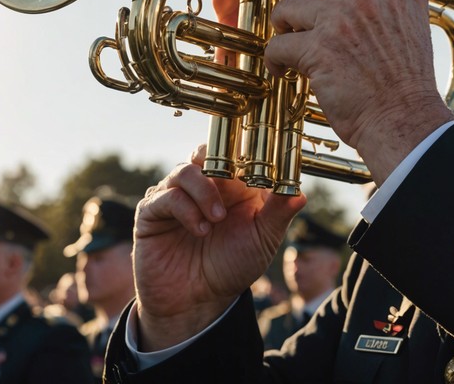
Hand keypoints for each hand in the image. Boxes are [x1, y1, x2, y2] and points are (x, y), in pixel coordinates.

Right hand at [132, 145, 304, 349]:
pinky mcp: (152, 212)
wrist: (197, 303)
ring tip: (217, 219)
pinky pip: (166, 195)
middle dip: (219, 161)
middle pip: (206, 149)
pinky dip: (185, 208)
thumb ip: (279, 213)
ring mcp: (175, 194)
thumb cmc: (232, 265)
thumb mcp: (263, 240)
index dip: (246, 151)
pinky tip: (201, 229)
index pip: (235, 151)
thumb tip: (301, 192)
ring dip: (204, 192)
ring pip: (185, 169)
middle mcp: (203, 183)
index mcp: (231, 182)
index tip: (259, 161)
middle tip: (234, 180)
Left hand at [254, 0, 453, 182]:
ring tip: (293, 48)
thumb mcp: (420, 27)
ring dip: (284, 27)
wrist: (407, 122)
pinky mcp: (320, 49)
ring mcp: (339, 19)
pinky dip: (277, 60)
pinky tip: (285, 72)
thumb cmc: (409, 80)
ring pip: (286, 5)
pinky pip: (279, 44)